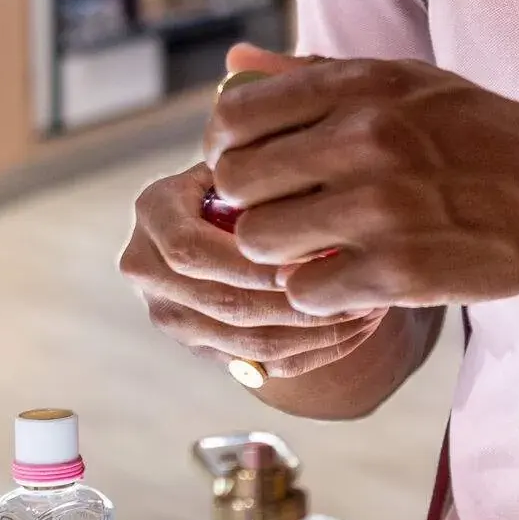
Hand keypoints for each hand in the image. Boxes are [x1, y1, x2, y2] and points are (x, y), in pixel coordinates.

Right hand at [119, 160, 391, 378]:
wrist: (236, 210)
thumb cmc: (258, 169)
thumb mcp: (255, 154)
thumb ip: (269, 165)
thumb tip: (315, 195)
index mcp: (153, 212)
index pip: (190, 252)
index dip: (250, 262)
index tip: (312, 255)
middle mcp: (148, 267)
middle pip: (221, 304)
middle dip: (296, 303)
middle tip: (360, 289)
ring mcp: (173, 315)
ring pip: (247, 343)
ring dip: (316, 331)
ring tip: (370, 310)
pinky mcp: (203, 348)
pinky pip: (264, 365)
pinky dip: (316, 351)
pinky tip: (358, 329)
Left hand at [204, 57, 518, 316]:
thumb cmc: (486, 134)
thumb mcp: (409, 82)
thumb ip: (317, 74)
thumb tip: (233, 64)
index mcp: (363, 86)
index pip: (236, 114)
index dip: (226, 146)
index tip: (250, 166)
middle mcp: (364, 139)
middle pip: (236, 179)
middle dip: (250, 202)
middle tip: (285, 212)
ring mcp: (379, 208)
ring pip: (258, 239)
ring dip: (278, 251)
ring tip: (316, 247)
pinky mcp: (397, 270)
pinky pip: (304, 291)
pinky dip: (319, 293)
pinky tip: (349, 278)